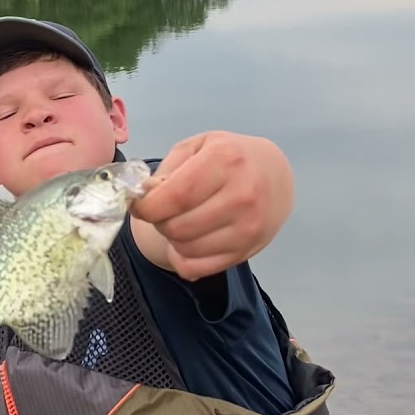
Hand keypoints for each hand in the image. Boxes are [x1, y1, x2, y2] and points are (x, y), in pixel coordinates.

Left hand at [130, 131, 294, 280]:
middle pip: (177, 226)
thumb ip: (168, 169)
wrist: (275, 175)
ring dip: (173, 239)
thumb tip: (146, 197)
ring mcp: (248, 228)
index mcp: (226, 160)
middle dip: (159, 221)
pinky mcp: (247, 252)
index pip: (176, 196)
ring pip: (185, 250)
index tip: (139, 205)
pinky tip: (189, 242)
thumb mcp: (199, 146)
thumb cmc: (230, 156)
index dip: (147, 206)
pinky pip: (197, 268)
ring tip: (181, 221)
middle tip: (164, 211)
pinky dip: (183, 259)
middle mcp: (242, 196)